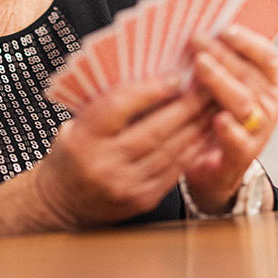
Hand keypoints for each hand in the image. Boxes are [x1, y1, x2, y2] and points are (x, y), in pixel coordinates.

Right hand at [33, 75, 208, 227]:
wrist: (64, 203)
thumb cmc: (72, 152)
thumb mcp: (76, 123)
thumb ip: (107, 103)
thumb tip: (151, 76)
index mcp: (82, 138)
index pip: (118, 107)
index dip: (150, 90)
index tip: (176, 75)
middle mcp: (103, 164)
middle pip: (153, 130)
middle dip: (186, 105)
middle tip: (208, 84)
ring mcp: (124, 185)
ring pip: (170, 150)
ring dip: (197, 125)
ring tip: (214, 104)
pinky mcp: (142, 199)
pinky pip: (175, 169)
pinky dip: (194, 147)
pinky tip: (206, 131)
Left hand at [179, 25, 277, 213]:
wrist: (213, 166)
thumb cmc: (213, 113)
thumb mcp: (220, 84)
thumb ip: (217, 59)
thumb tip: (196, 28)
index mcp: (269, 82)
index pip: (267, 56)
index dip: (246, 41)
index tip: (223, 28)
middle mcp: (269, 105)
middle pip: (249, 74)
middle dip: (221, 54)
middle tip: (196, 39)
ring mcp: (260, 131)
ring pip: (243, 101)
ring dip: (220, 81)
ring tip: (199, 65)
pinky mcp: (243, 156)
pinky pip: (239, 140)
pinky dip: (230, 129)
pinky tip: (217, 119)